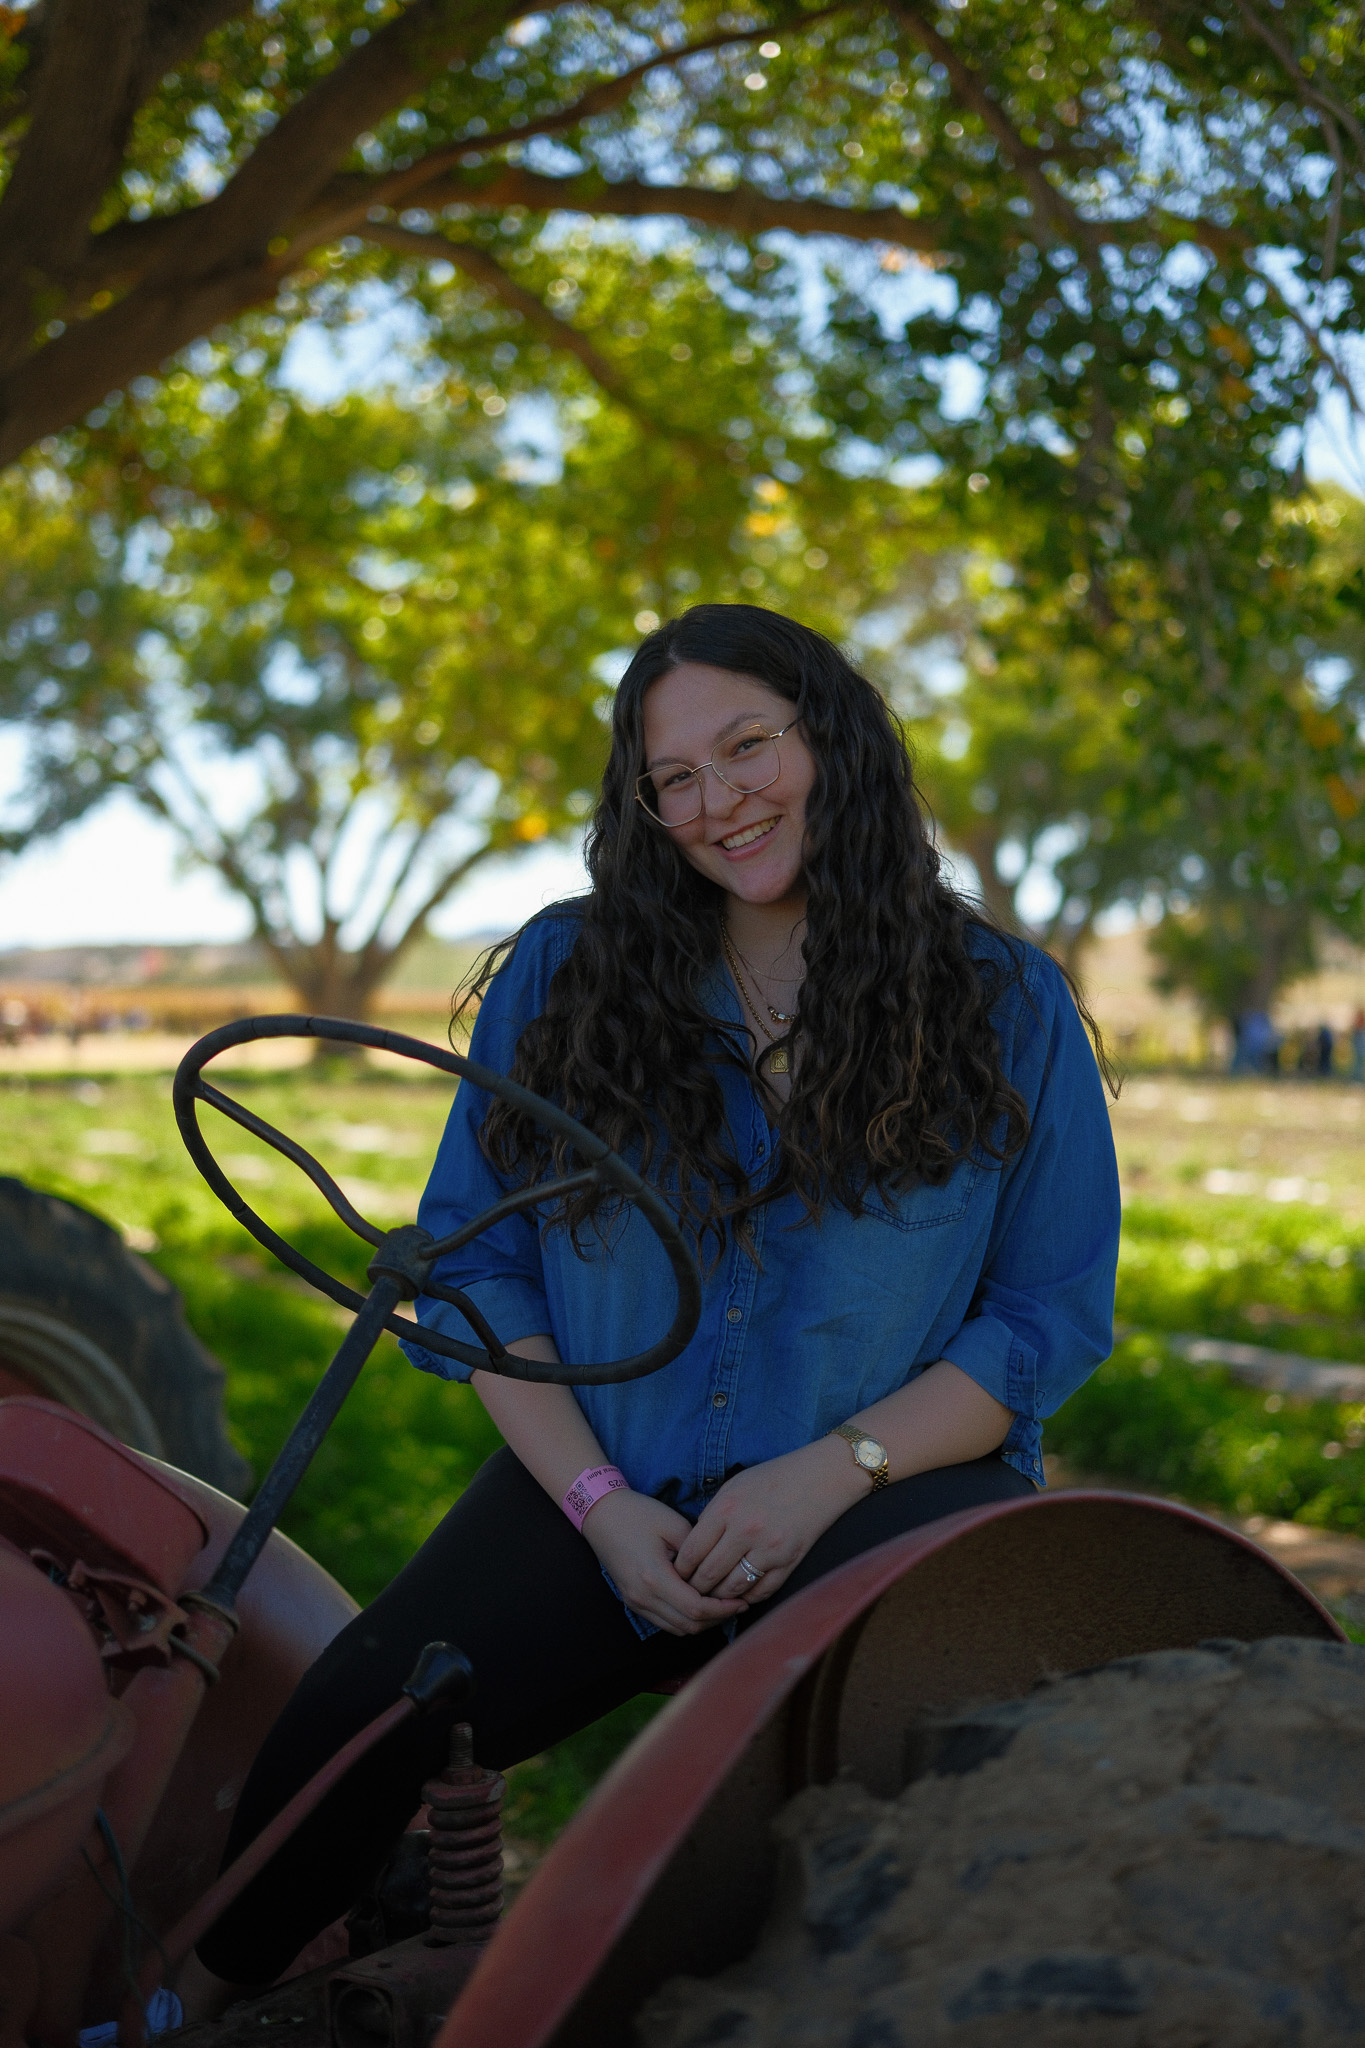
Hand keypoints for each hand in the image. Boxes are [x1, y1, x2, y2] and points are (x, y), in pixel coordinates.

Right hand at [580, 1489, 749, 1636]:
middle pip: (688, 1625)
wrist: (600, 1513)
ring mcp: (635, 1602)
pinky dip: (685, 1619)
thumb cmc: (636, 1513)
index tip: (742, 1599)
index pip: (696, 1608)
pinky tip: (699, 1603)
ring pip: (676, 1628)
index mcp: (654, 1577)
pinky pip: (664, 1621)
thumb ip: (698, 1551)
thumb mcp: (673, 1524)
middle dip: (717, 1619)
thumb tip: (718, 1570)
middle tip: (738, 1604)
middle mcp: (643, 1597)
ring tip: (722, 1605)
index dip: (723, 1609)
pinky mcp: (633, 1600)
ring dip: (702, 1622)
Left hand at [672, 1438, 865, 1605]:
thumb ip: (713, 1515)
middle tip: (689, 1593)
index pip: (691, 1552)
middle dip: (695, 1588)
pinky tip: (740, 1596)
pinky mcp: (789, 1562)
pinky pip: (761, 1591)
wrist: (821, 1478)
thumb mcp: (734, 1486)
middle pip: (708, 1575)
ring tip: (712, 1598)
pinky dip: (747, 1598)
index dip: (679, 1569)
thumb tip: (694, 1546)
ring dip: (719, 1597)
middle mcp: (745, 1531)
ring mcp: (769, 1549)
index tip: (676, 1575)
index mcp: (726, 1509)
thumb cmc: (774, 1478)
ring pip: (733, 1589)